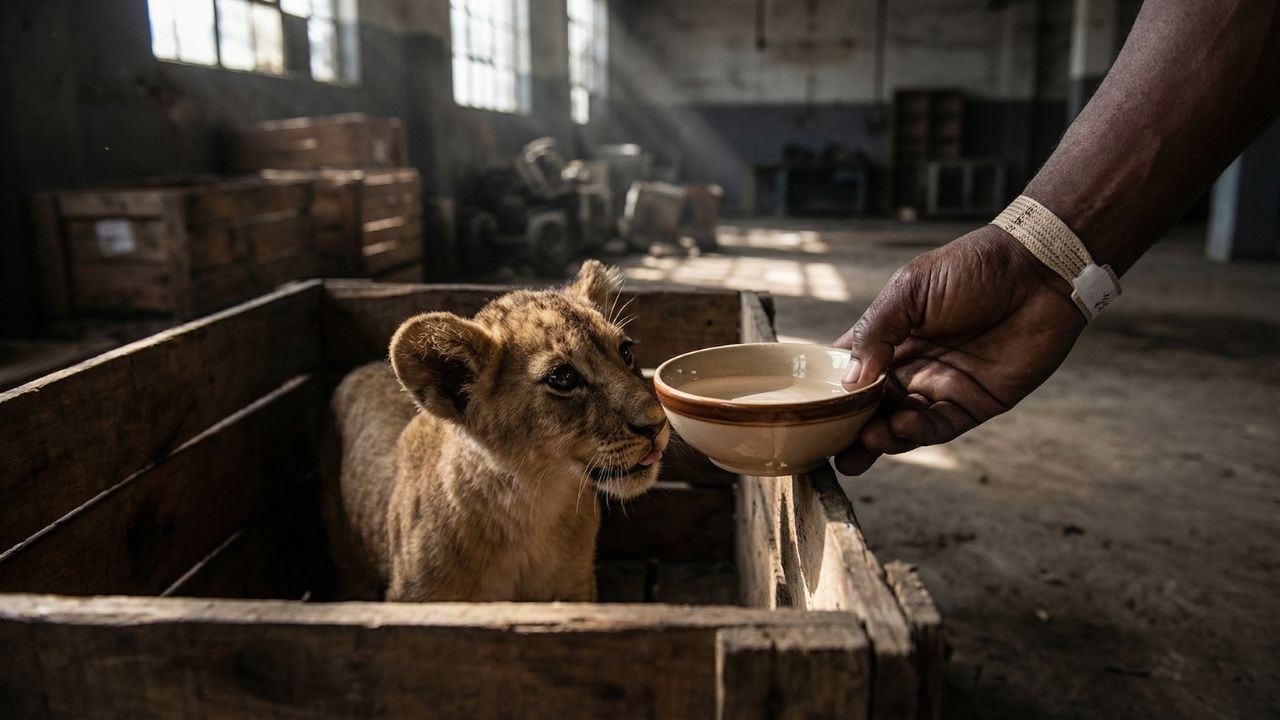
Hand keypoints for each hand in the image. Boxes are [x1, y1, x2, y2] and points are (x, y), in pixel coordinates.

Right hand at [833, 225, 1086, 474]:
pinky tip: (899, 428)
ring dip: (878, 438)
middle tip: (826, 450)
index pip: (849, 370)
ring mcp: (940, 388)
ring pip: (900, 424)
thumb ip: (876, 332)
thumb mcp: (910, 290)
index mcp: (890, 336)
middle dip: (847, 430)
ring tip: (860, 445)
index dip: (827, 391)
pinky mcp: (974, 404)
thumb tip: (848, 380)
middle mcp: (911, 366)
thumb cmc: (972, 268)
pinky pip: (938, 427)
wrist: (1038, 270)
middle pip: (870, 407)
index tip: (802, 411)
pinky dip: (916, 433)